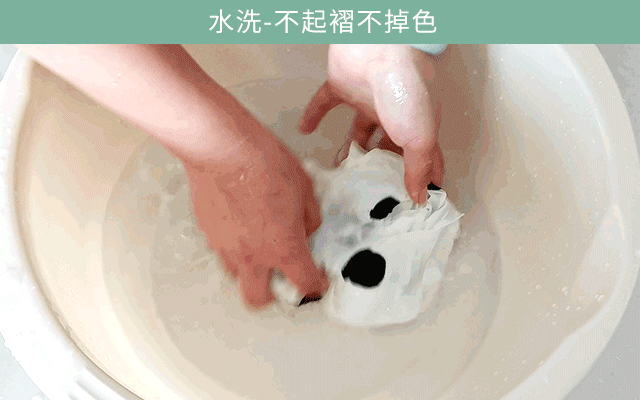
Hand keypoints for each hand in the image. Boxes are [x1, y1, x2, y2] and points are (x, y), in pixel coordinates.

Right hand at [183, 129, 327, 307]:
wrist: (223, 148)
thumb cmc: (263, 162)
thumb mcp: (304, 187)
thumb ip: (309, 216)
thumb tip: (307, 228)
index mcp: (282, 247)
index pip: (304, 284)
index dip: (315, 287)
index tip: (317, 282)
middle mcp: (251, 254)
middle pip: (257, 299)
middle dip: (272, 295)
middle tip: (281, 278)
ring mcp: (225, 246)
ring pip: (235, 275)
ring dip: (248, 269)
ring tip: (257, 248)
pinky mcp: (207, 231)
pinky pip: (221, 249)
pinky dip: (232, 245)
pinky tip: (239, 224)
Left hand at [299, 44, 443, 203]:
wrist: (380, 49)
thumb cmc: (406, 92)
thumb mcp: (420, 137)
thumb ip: (419, 167)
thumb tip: (421, 197)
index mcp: (415, 126)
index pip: (422, 156)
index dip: (421, 176)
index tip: (415, 199)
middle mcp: (392, 115)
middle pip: (386, 146)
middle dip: (380, 166)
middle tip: (368, 192)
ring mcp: (366, 100)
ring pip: (357, 131)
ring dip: (349, 150)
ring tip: (339, 173)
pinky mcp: (341, 87)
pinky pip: (324, 104)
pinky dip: (313, 116)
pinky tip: (304, 130)